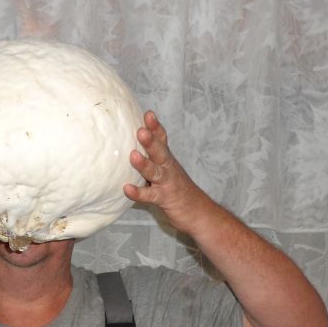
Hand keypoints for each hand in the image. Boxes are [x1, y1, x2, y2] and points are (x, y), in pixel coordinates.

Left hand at [125, 111, 208, 235]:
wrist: (200, 213)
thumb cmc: (178, 190)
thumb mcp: (167, 171)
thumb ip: (153, 160)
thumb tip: (131, 147)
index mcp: (168, 160)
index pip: (163, 140)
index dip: (156, 127)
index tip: (148, 114)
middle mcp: (169, 168)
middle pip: (160, 152)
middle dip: (151, 141)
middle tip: (141, 130)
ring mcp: (167, 183)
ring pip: (156, 172)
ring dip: (144, 164)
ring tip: (133, 156)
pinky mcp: (165, 199)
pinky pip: (150, 195)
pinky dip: (139, 192)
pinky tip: (127, 189)